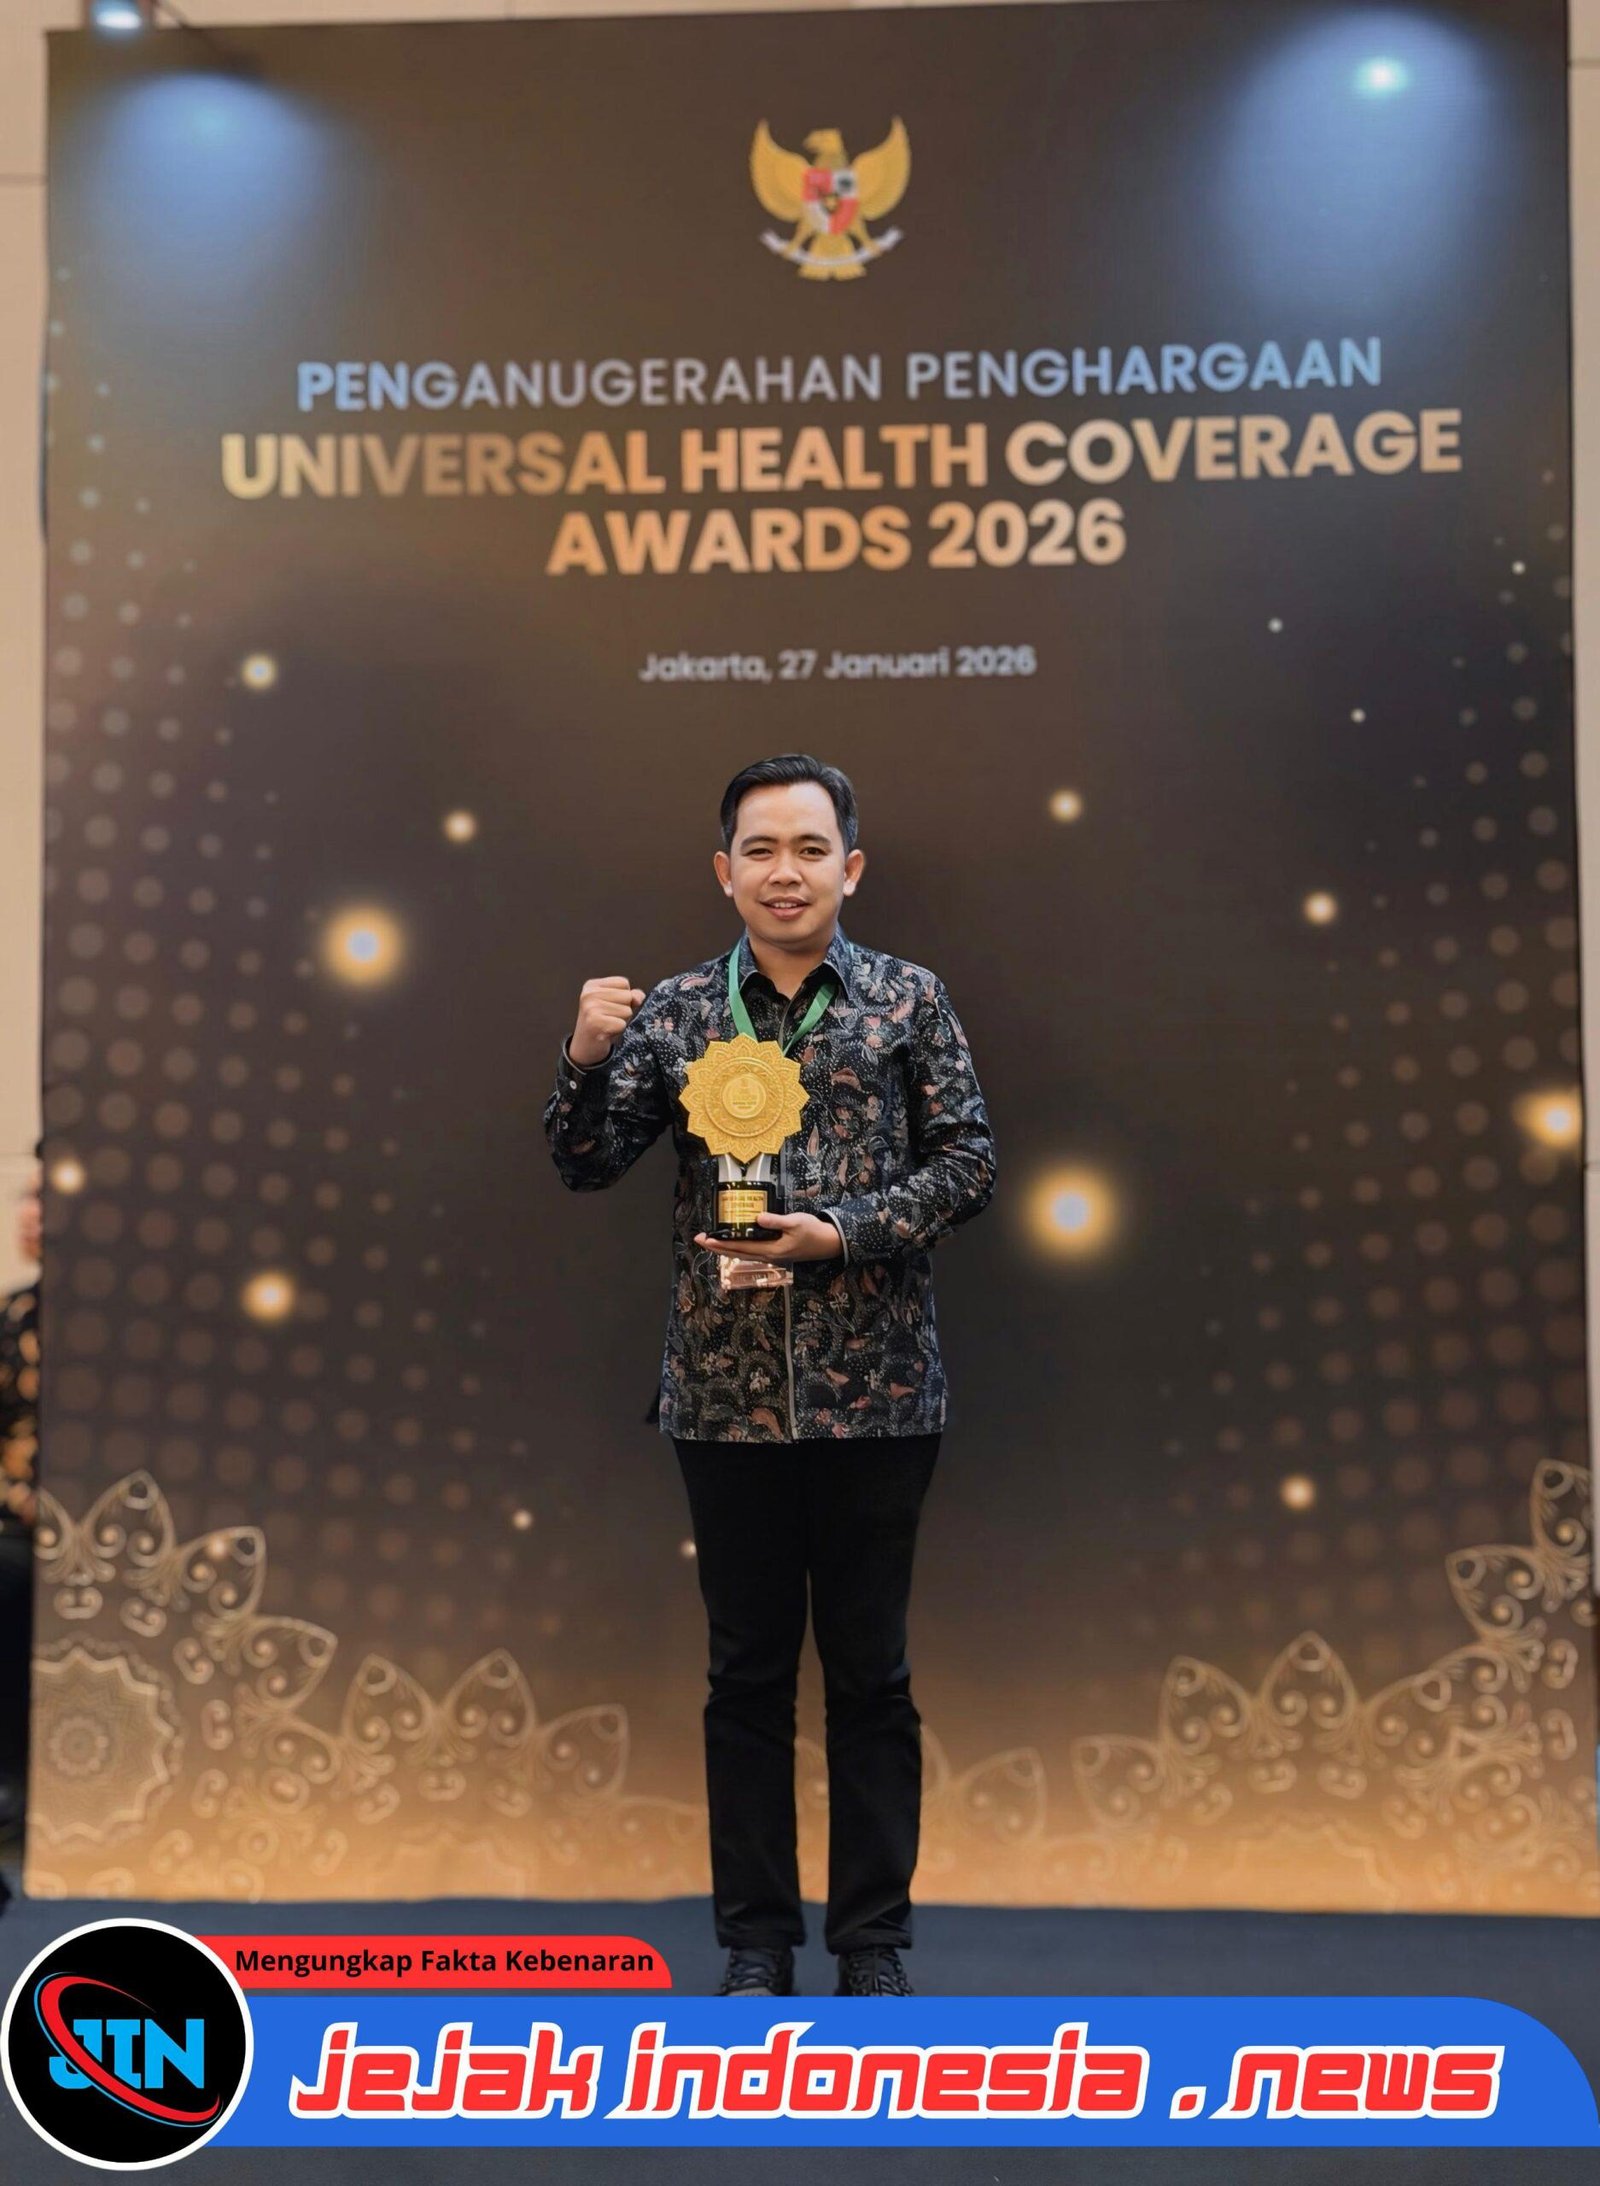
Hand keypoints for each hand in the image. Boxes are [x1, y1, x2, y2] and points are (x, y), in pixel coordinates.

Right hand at [569, 976, 644, 1067]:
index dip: (624, 997)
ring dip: (622, 1020)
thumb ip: (630, 996)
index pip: (623, 982)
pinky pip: (622, 1024)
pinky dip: (618, 1030)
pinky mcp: (595, 1023)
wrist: (585, 1047)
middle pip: (627, 996)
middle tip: (609, 1018)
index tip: (610, 1007)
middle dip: (623, 1009)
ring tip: (608, 1024)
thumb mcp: (615, 1004)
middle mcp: (589, 994)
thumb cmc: (602, 1023)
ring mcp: (591, 1008)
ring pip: (627, 1010)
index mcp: (592, 985)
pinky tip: (607, 1032)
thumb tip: (638, 997)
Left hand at [695, 1211, 842, 1262]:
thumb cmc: (813, 1232)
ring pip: (742, 1254)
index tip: (706, 1238)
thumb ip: (775, 1221)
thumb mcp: (795, 1222)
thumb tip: (757, 1218)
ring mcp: (771, 1256)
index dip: (721, 1243)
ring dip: (725, 1248)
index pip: (740, 1247)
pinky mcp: (775, 1252)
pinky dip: (738, 1247)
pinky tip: (734, 1242)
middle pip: (737, 1253)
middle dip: (717, 1247)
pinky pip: (751, 1252)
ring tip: (711, 1242)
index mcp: (771, 1250)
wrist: (829, 1243)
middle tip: (699, 1240)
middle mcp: (768, 1256)